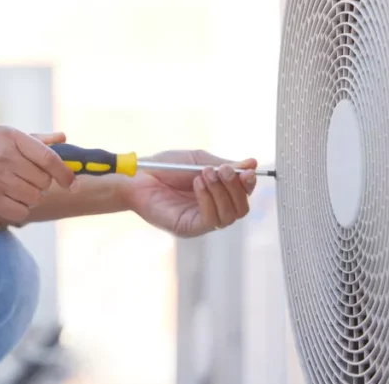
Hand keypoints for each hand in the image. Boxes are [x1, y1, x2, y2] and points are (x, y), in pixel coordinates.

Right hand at [0, 126, 75, 224]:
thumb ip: (32, 139)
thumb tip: (62, 137)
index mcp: (9, 136)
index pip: (48, 158)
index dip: (64, 173)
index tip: (71, 183)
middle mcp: (6, 156)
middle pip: (43, 181)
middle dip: (37, 185)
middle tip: (18, 182)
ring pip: (34, 198)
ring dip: (26, 199)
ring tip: (8, 191)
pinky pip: (21, 212)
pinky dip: (16, 211)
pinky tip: (3, 202)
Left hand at [116, 150, 257, 236]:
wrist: (136, 177)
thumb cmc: (164, 168)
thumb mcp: (197, 161)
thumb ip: (223, 164)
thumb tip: (252, 163)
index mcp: (217, 193)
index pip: (242, 195)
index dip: (248, 184)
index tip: (247, 171)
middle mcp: (212, 209)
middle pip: (241, 208)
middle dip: (235, 188)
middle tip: (222, 170)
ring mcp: (201, 221)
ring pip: (229, 216)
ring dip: (221, 192)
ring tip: (204, 174)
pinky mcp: (188, 228)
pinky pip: (210, 220)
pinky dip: (208, 201)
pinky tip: (197, 185)